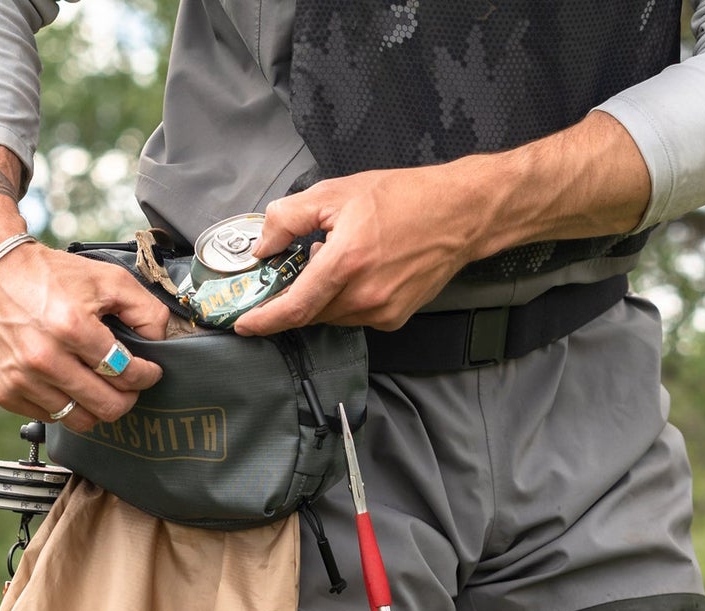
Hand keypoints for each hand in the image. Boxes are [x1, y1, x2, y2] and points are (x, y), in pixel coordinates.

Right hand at [0, 142, 170, 431]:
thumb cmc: (49, 274)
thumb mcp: (105, 277)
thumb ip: (144, 309)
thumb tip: (161, 342)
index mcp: (71, 327)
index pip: (125, 373)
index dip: (146, 376)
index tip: (149, 371)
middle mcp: (44, 359)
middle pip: (107, 407)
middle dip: (127, 398)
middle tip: (128, 385)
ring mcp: (21, 379)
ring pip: (79, 420)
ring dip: (96, 406)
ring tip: (99, 386)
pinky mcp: (4, 392)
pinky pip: (50, 417)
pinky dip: (64, 405)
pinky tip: (66, 382)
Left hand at [233, 165, 482, 335]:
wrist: (460, 213)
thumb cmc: (404, 197)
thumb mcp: (337, 192)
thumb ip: (289, 218)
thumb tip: (263, 246)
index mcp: (346, 262)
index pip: (294, 307)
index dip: (265, 321)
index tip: (244, 325)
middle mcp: (364, 296)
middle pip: (310, 313)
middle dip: (294, 299)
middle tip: (291, 272)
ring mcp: (381, 311)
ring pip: (332, 317)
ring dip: (321, 297)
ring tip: (336, 260)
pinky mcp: (394, 318)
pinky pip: (355, 316)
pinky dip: (345, 300)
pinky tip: (358, 271)